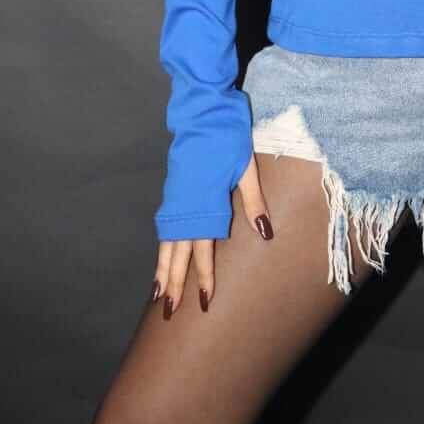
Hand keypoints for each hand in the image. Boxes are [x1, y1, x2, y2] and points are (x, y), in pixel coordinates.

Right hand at [150, 151, 274, 316]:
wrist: (202, 110)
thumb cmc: (227, 135)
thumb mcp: (246, 166)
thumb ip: (253, 201)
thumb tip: (265, 233)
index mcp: (206, 202)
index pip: (203, 249)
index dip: (203, 276)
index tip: (203, 301)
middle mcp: (186, 205)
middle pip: (178, 253)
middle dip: (174, 284)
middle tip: (169, 313)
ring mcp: (175, 199)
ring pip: (166, 243)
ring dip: (163, 271)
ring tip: (158, 297)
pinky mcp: (172, 191)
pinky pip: (164, 229)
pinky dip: (162, 250)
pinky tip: (162, 261)